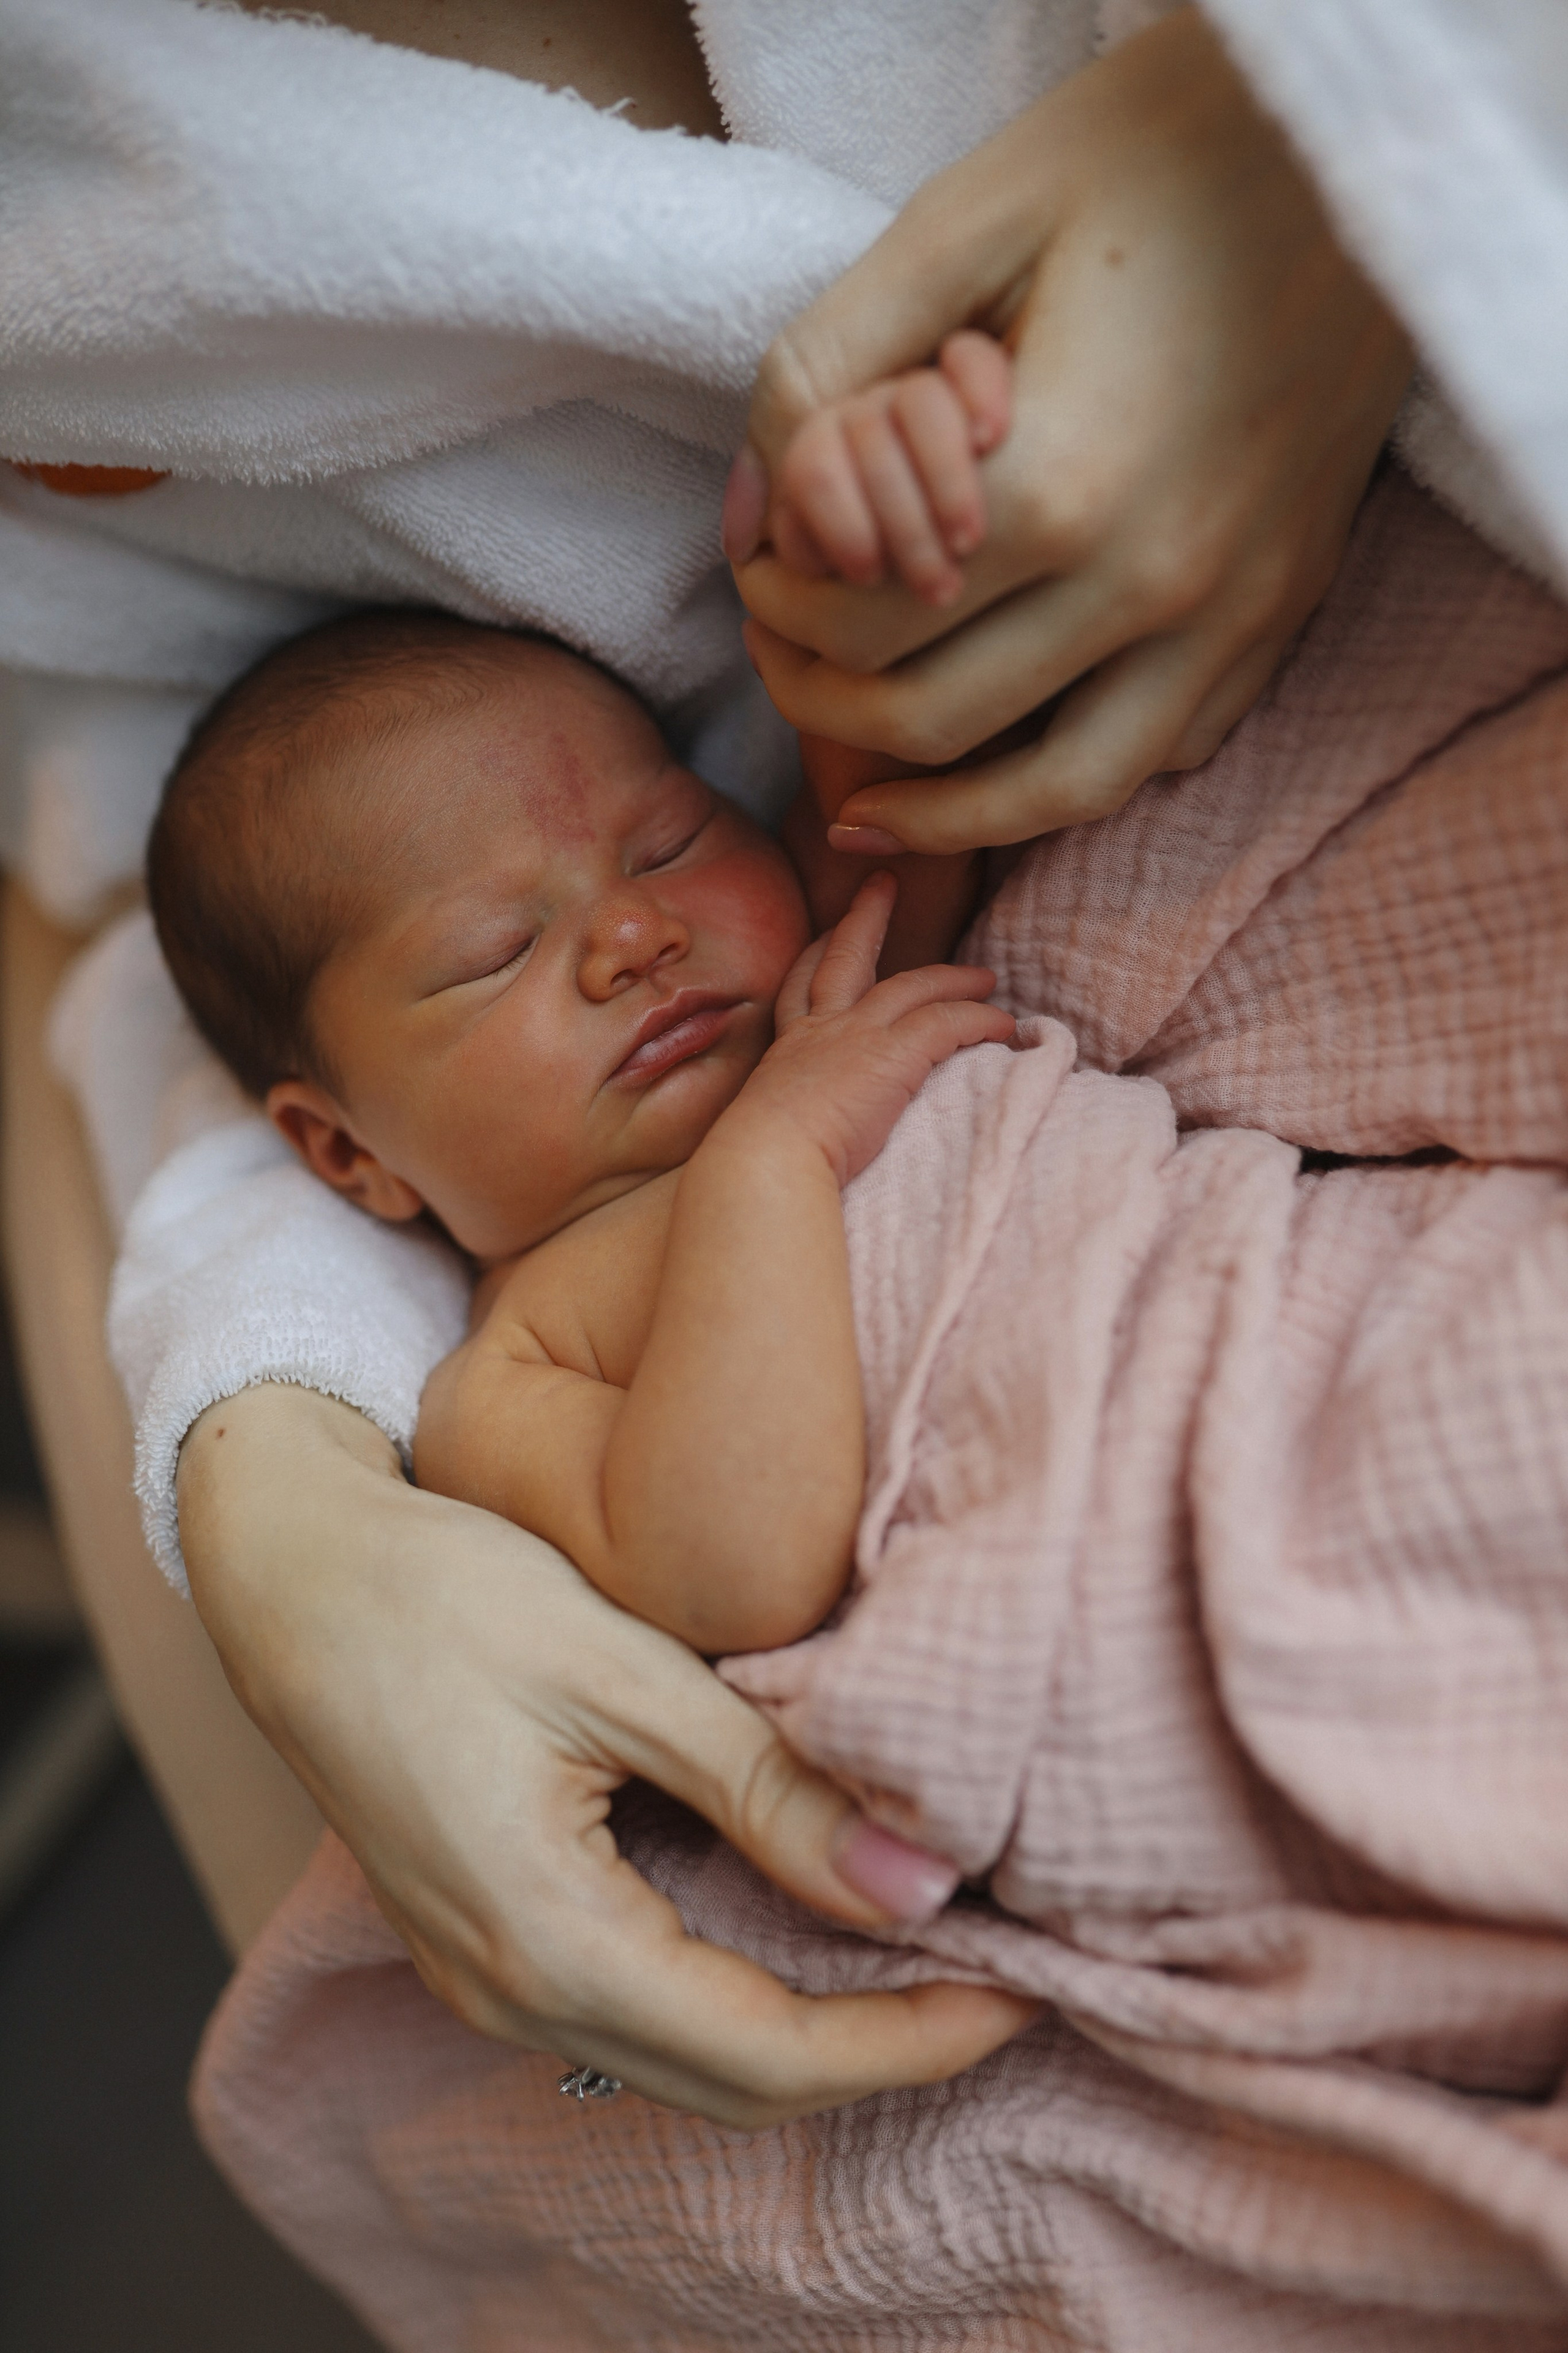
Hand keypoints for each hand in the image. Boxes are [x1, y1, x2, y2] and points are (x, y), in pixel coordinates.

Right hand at [178, 1383, 1035, 2125]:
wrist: (290, 1572)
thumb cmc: (440, 1598)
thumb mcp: (618, 1672)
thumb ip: (766, 1788)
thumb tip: (920, 1883)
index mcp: (546, 1940)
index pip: (772, 2051)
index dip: (910, 2038)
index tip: (1026, 1991)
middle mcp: (510, 1992)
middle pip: (737, 2081)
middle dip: (883, 2049)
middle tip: (1010, 1980)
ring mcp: (488, 1976)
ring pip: (688, 2056)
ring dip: (817, 2027)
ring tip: (931, 1958)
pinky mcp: (486, 1937)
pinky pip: (639, 2009)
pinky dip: (743, 1991)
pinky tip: (806, 1926)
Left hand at [725, 7, 1412, 853]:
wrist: (1365, 146)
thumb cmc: (1158, 153)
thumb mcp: (966, 218)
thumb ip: (833, 362)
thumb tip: (752, 493)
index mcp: (1063, 486)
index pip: (865, 624)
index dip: (781, 613)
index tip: (754, 577)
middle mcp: (1154, 582)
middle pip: (935, 722)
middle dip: (825, 706)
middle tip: (783, 661)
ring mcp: (1235, 613)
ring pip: (1061, 792)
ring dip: (941, 813)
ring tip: (867, 808)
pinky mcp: (1283, 612)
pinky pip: (1165, 753)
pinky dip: (1070, 775)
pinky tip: (1012, 754)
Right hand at [728, 871, 1013, 1185]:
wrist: (765, 1160)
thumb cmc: (761, 1160)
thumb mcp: (767, 1125)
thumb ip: (789, 1116)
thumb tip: (794, 1140)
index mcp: (788, 1048)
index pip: (801, 988)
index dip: (814, 955)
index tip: (827, 933)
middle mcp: (820, 1030)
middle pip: (845, 957)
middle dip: (865, 917)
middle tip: (882, 885)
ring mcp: (857, 1036)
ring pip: (912, 985)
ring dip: (952, 978)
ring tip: (986, 977)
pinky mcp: (894, 1054)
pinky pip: (949, 1023)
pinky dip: (981, 1020)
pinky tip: (1005, 1026)